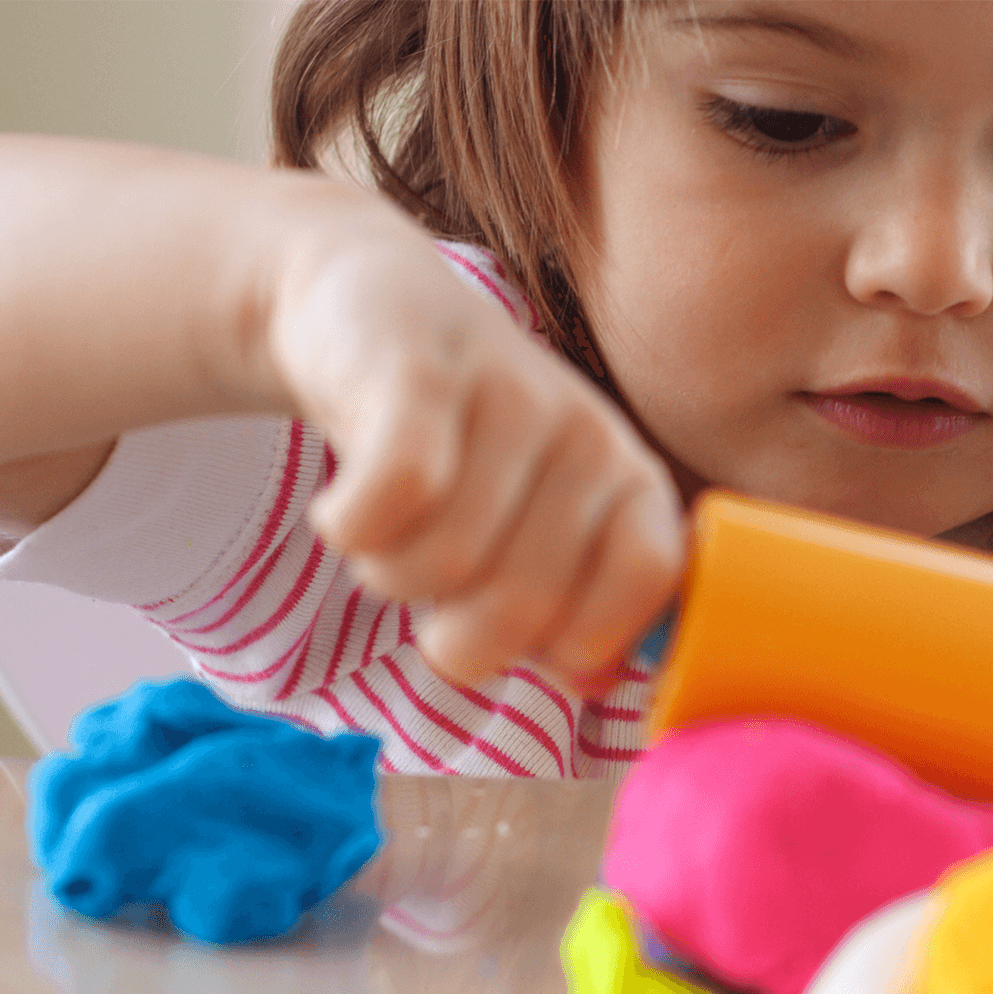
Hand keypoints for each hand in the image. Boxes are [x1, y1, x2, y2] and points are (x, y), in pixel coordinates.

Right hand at [260, 202, 683, 697]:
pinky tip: (345, 506)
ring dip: (388, 573)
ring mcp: (511, 396)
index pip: (648, 585)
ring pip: (441, 564)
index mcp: (632, 482)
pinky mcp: (420, 374)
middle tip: (432, 583)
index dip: (574, 638)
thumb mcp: (536, 529)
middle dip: (452, 630)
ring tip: (391, 529)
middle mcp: (589, 435)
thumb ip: (571, 614)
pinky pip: (389, 500)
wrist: (368, 311)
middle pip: (523, 607)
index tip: (524, 636)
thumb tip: (594, 682)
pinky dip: (349, 529)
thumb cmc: (465, 451)